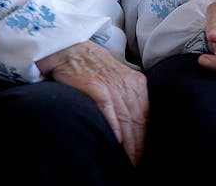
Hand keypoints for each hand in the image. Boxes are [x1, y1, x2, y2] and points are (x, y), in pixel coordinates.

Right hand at [37, 40, 147, 164]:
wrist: (69, 49)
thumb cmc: (92, 67)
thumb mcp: (118, 79)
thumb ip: (128, 99)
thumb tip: (135, 127)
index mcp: (137, 83)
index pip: (145, 118)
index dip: (145, 141)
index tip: (142, 157)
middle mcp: (128, 84)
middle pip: (137, 122)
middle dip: (138, 148)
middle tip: (135, 166)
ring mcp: (112, 84)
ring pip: (125, 119)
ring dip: (127, 144)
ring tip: (127, 161)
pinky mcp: (95, 85)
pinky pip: (108, 109)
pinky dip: (113, 126)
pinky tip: (115, 141)